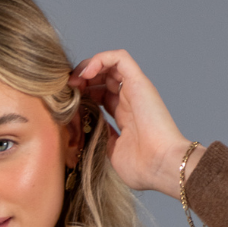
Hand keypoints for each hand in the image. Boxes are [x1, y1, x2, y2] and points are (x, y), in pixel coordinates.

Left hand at [68, 50, 206, 197]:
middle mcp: (130, 101)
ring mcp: (135, 90)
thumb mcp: (112, 153)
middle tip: (67, 90)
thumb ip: (100, 137)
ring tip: (74, 80)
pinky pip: (119, 58)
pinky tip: (86, 73)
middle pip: (103, 78)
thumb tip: (83, 129)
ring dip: (87, 67)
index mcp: (125, 117)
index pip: (100, 96)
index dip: (82, 95)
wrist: (160, 166)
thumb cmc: (142, 168)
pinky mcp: (139, 82)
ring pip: (109, 64)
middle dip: (82, 80)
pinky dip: (100, 59)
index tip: (67, 104)